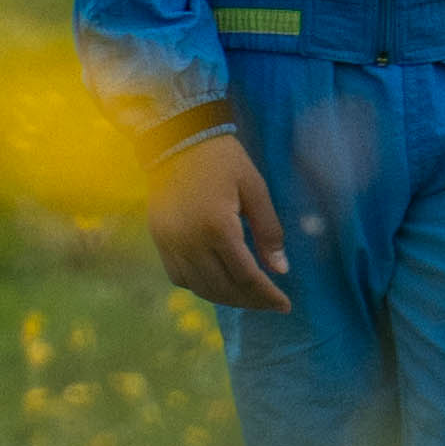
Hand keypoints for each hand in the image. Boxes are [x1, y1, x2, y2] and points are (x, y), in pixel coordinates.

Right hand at [143, 108, 291, 309]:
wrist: (177, 140)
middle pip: (223, 288)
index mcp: (218, 227)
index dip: (267, 295)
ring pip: (200, 288)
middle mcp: (191, 242)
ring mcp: (171, 244)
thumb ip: (269, 230)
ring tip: (249, 297)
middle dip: (251, 301)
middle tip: (271, 303)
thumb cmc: (223, 160)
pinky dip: (201, 286)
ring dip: (227, 298)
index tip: (285, 305)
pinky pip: (179, 277)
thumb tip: (280, 269)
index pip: (247, 276)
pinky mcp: (159, 241)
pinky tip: (218, 283)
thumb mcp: (255, 188)